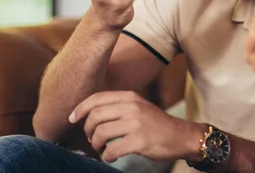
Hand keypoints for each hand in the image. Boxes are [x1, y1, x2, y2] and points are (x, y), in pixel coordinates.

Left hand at [70, 91, 197, 162]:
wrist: (181, 136)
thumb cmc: (157, 124)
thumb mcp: (140, 106)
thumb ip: (119, 106)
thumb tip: (90, 113)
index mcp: (130, 97)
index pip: (97, 98)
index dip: (80, 109)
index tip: (72, 119)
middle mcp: (132, 107)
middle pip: (95, 116)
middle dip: (88, 131)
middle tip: (93, 139)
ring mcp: (135, 123)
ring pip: (100, 133)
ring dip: (96, 145)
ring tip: (102, 149)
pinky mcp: (139, 141)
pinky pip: (111, 150)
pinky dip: (107, 156)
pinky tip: (112, 157)